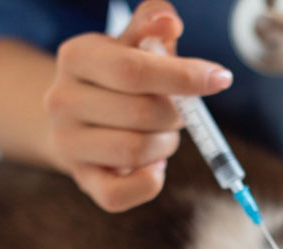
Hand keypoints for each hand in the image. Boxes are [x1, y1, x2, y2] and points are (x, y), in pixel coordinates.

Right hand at [43, 0, 232, 211]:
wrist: (77, 121)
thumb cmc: (117, 80)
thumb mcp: (132, 45)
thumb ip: (151, 27)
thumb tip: (168, 20)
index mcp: (76, 56)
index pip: (133, 70)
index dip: (184, 76)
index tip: (220, 78)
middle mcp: (62, 100)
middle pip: (143, 113)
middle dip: (177, 114)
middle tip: (178, 112)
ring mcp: (67, 144)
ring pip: (138, 151)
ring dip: (166, 145)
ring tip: (162, 135)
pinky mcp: (82, 180)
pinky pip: (123, 194)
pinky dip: (150, 181)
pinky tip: (152, 164)